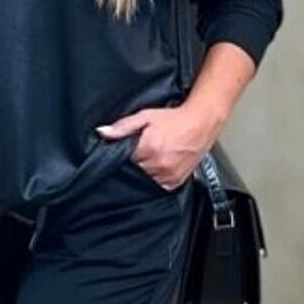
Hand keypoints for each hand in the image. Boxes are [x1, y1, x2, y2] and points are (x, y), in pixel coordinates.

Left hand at [95, 103, 220, 190]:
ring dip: (144, 173)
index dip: (123, 156)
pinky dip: (155, 179)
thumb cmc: (174, 119)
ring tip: (152, 158)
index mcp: (148, 149)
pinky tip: (159, 167)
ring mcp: (168, 176)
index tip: (128, 150)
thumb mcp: (145, 116)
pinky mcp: (176, 182)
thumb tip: (102, 133)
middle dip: (134, 164)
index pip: (123, 161)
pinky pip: (158, 186)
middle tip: (142, 152)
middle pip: (133, 172)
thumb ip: (123, 127)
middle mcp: (158, 165)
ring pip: (145, 181)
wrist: (201, 123)